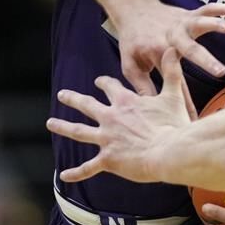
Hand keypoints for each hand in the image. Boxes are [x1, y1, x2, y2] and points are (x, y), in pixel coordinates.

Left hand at [48, 49, 193, 182]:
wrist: (170, 151)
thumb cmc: (174, 125)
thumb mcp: (173, 96)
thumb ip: (172, 72)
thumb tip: (174, 49)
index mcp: (126, 102)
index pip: (110, 87)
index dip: (104, 83)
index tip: (99, 81)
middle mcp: (111, 118)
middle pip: (87, 105)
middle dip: (73, 99)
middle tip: (62, 95)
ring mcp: (107, 139)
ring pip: (79, 132)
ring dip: (63, 127)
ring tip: (50, 123)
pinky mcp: (108, 160)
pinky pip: (88, 168)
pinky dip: (75, 172)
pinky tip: (63, 175)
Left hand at [113, 0, 224, 97]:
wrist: (133, 10)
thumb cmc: (132, 41)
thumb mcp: (130, 66)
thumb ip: (142, 86)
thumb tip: (150, 108)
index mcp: (157, 53)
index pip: (175, 83)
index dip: (186, 103)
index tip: (196, 120)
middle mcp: (171, 37)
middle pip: (190, 50)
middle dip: (205, 60)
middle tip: (220, 72)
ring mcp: (181, 24)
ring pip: (198, 23)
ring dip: (213, 24)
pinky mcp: (188, 14)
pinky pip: (206, 9)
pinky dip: (221, 8)